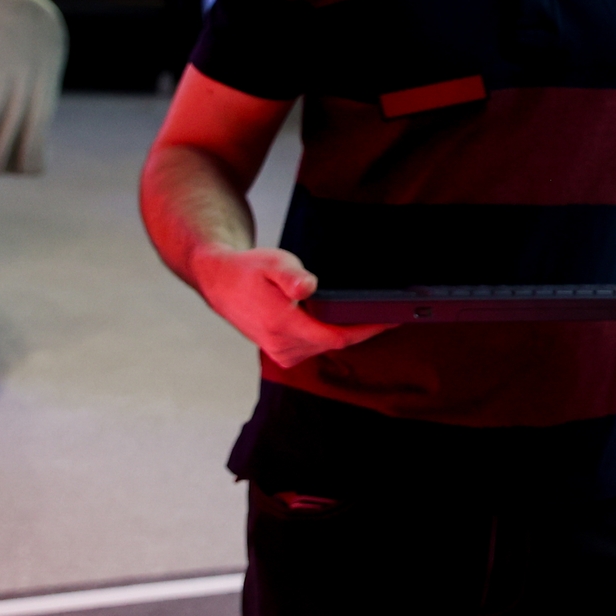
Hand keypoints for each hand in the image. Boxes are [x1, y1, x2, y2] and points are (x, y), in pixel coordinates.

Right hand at [190, 244, 389, 368]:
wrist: (221, 283)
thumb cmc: (249, 271)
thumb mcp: (273, 263)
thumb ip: (293, 276)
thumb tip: (308, 287)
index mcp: (281, 325)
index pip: (337, 337)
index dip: (368, 330)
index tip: (393, 319)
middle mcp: (281, 345)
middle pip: (336, 342)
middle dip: (364, 328)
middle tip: (394, 310)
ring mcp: (281, 352)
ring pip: (327, 346)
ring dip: (350, 332)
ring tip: (375, 313)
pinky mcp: (282, 352)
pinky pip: (318, 346)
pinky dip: (333, 334)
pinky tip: (345, 320)